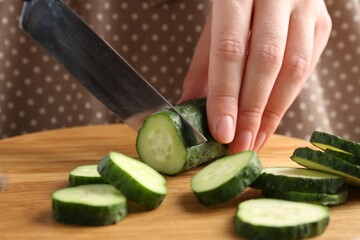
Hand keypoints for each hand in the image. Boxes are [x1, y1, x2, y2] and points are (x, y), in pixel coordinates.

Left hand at [178, 0, 331, 152]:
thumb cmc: (236, 2)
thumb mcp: (213, 25)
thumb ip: (204, 65)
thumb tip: (190, 109)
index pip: (230, 50)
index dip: (226, 95)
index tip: (222, 131)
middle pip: (267, 61)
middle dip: (252, 110)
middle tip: (239, 143)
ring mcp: (306, 7)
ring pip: (295, 67)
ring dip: (274, 111)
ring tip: (255, 139)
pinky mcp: (322, 22)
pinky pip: (308, 67)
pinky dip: (288, 98)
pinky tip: (271, 118)